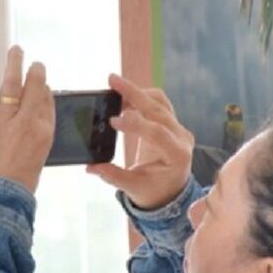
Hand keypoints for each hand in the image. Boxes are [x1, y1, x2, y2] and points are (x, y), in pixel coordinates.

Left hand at [0, 46, 52, 193]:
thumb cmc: (16, 186)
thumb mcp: (36, 160)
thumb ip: (35, 137)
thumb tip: (32, 119)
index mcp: (43, 133)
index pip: (47, 103)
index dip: (45, 91)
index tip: (42, 85)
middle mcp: (25, 122)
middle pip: (34, 89)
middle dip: (35, 73)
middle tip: (35, 63)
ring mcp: (1, 121)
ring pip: (10, 85)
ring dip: (13, 65)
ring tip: (15, 50)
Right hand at [86, 73, 193, 210]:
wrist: (170, 191)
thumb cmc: (154, 192)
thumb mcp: (134, 188)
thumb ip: (113, 176)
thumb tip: (91, 167)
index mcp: (177, 155)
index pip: (157, 132)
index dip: (135, 123)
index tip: (112, 120)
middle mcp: (181, 137)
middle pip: (159, 108)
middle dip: (134, 93)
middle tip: (112, 80)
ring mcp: (178, 128)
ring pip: (159, 101)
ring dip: (137, 92)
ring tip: (115, 91)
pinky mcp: (171, 122)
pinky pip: (158, 103)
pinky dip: (141, 97)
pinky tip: (123, 99)